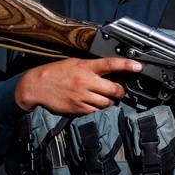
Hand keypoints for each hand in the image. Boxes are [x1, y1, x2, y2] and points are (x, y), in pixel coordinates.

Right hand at [14, 57, 141, 115]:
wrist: (37, 85)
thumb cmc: (56, 72)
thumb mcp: (74, 62)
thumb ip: (91, 66)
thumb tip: (110, 68)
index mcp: (85, 67)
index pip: (110, 64)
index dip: (126, 65)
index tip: (138, 66)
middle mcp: (85, 81)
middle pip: (114, 89)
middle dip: (121, 91)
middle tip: (119, 90)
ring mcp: (82, 96)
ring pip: (107, 103)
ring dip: (111, 102)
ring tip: (105, 98)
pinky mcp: (78, 109)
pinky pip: (96, 112)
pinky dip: (100, 110)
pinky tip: (96, 105)